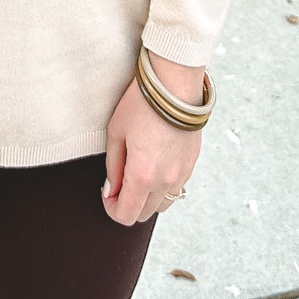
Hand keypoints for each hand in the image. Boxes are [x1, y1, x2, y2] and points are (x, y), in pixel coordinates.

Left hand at [102, 53, 204, 226]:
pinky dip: (163, 185)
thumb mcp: (116, 132)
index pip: (126, 215)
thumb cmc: (142, 104)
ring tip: (138, 173)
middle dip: (129, 203)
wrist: (174, 84)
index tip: (107, 193)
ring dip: (148, 197)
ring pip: (163, 204)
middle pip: (144, 214)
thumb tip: (111, 189)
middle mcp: (164, 181)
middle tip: (120, 181)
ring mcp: (181, 174)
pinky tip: (155, 163)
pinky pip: (176, 187)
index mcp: (142, 175)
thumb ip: (113, 166)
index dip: (111, 209)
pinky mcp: (191, 164)